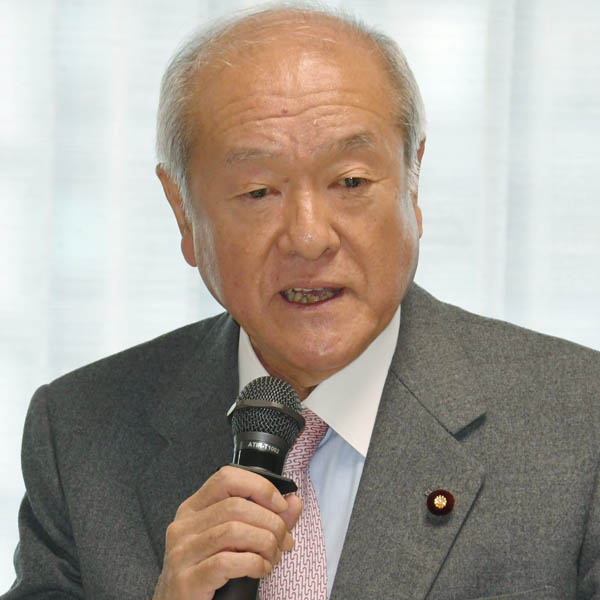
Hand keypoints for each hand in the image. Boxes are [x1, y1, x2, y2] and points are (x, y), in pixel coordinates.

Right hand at [152, 465, 301, 599]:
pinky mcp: (187, 579)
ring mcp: (182, 552)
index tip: (280, 505)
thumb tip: (293, 502)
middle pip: (236, 506)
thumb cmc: (209, 574)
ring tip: (273, 557)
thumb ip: (267, 519)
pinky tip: (260, 570)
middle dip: (270, 522)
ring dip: (265, 543)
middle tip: (284, 540)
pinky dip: (253, 564)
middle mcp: (184, 525)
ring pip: (234, 531)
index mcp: (194, 509)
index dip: (259, 487)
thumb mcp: (236, 541)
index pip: (226, 478)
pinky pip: (227, 562)